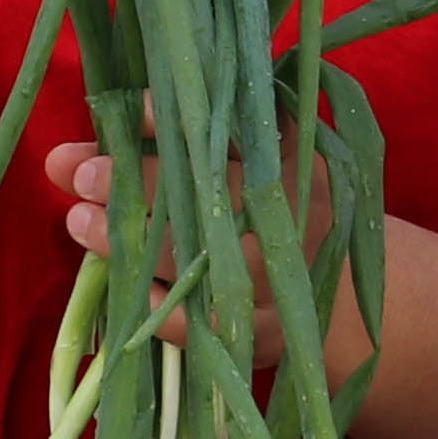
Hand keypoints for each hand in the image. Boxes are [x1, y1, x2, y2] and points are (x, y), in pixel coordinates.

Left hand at [43, 133, 337, 370]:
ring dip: (125, 240)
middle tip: (80, 172)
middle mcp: (284, 218)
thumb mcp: (282, 160)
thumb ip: (225, 131)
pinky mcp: (257, 332)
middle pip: (201, 194)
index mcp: (289, 165)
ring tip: (80, 220)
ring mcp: (271, 278)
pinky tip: (123, 283)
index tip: (128, 112)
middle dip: (135, 181)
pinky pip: (196, 323)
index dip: (173, 121)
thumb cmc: (302, 212)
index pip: (226, 132)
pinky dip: (156, 303)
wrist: (357, 298)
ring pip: (189, 258)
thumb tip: (135, 106)